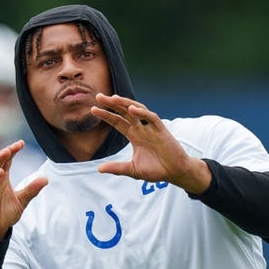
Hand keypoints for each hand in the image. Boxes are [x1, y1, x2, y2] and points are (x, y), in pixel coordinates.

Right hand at [0, 140, 48, 240]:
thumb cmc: (5, 214)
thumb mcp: (22, 201)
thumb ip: (32, 190)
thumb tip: (46, 179)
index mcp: (2, 179)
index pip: (6, 161)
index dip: (12, 151)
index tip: (21, 143)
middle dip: (5, 153)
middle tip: (14, 146)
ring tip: (6, 153)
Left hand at [90, 94, 211, 193]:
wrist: (175, 173)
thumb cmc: (156, 170)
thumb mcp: (133, 169)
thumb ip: (117, 168)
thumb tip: (98, 169)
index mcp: (134, 136)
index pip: (118, 122)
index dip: (106, 115)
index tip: (93, 109)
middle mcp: (141, 129)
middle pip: (125, 112)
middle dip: (112, 104)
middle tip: (99, 96)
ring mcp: (151, 128)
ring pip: (137, 110)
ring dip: (126, 103)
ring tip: (114, 98)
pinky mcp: (161, 130)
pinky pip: (151, 118)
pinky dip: (142, 113)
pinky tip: (132, 109)